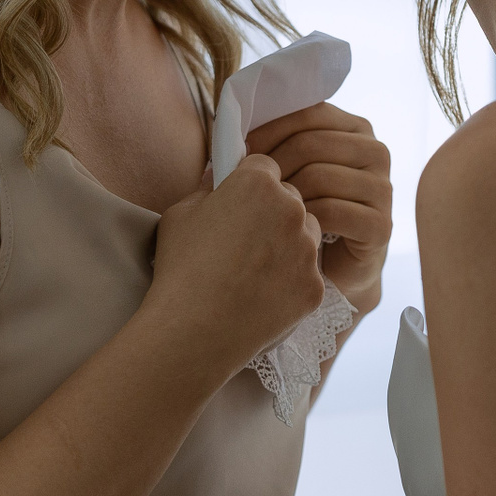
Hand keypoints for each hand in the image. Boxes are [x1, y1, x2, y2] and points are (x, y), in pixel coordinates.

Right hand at [148, 155, 323, 373]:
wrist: (196, 330)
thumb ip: (207, 190)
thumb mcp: (180, 213)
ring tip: (252, 269)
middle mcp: (292, 210)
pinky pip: (306, 275)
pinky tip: (260, 295)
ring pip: (305, 235)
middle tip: (243, 238)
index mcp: (258, 184)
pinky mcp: (315, 287)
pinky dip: (289, 282)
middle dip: (272, 211)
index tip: (238, 198)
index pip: (265, 165)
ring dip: (287, 243)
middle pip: (291, 198)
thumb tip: (220, 183)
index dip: (248, 181)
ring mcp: (308, 250)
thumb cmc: (182, 269)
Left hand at [246, 104, 391, 312]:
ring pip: (319, 176)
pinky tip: (283, 231)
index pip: (310, 112)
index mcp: (356, 129)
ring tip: (260, 209)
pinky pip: (331, 211)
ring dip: (282, 194)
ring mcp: (383, 188)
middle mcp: (376, 152)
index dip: (269, 128)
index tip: (238, 150)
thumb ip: (274, 144)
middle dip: (271, 164)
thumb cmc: (304, 211)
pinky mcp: (381, 225)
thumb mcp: (291, 170)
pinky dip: (301, 220)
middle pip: (312, 143)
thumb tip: (229, 135)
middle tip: (243, 187)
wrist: (332, 266)